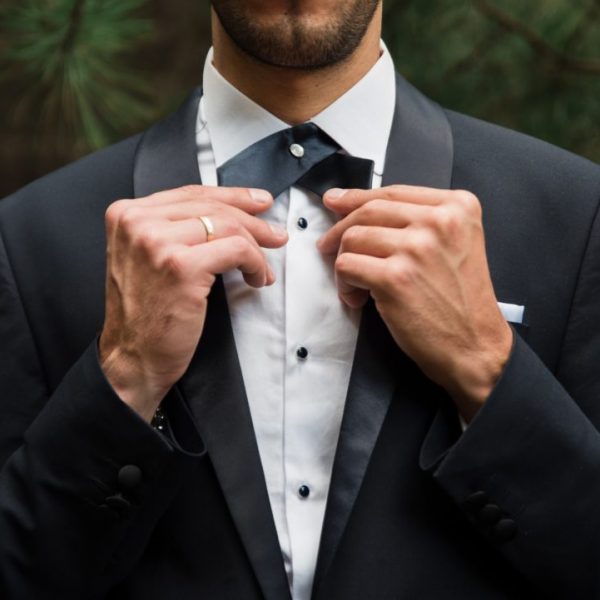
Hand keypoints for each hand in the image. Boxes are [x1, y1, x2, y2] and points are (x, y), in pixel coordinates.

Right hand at [99, 185, 287, 421]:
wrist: (133, 357)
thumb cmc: (147, 314)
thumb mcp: (148, 258)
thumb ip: (175, 230)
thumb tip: (229, 212)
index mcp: (126, 214)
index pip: (191, 193)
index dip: (232, 195)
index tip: (258, 202)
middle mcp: (137, 222)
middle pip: (211, 206)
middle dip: (253, 220)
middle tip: (276, 234)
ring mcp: (156, 243)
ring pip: (228, 226)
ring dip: (256, 248)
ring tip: (264, 267)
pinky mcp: (180, 267)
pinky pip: (236, 250)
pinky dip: (256, 263)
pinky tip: (258, 278)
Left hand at [317, 186, 512, 420]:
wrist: (474, 345)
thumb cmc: (460, 301)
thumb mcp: (454, 245)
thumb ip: (418, 221)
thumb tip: (358, 207)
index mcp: (457, 207)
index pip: (392, 192)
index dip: (356, 197)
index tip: (335, 201)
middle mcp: (439, 222)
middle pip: (368, 211)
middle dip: (339, 229)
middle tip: (327, 245)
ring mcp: (417, 248)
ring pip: (352, 238)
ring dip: (343, 263)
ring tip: (355, 285)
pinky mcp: (396, 278)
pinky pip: (347, 265)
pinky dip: (344, 283)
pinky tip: (357, 298)